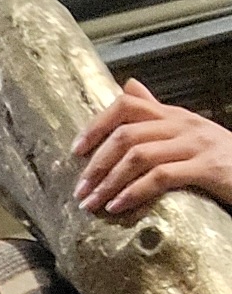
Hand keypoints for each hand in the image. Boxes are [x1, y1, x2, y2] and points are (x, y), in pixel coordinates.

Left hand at [71, 79, 231, 213]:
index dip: (96, 126)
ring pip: (139, 156)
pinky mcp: (208, 168)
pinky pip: (160, 177)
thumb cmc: (218, 159)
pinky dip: (133, 193)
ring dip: (109, 182)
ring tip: (92, 203)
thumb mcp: (185, 132)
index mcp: (173, 115)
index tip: (75, 151)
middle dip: (96, 164)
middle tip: (80, 190)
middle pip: (126, 134)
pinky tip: (117, 207)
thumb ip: (155, 114)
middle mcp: (183, 124)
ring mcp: (197, 144)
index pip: (127, 105)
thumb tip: (127, 86)